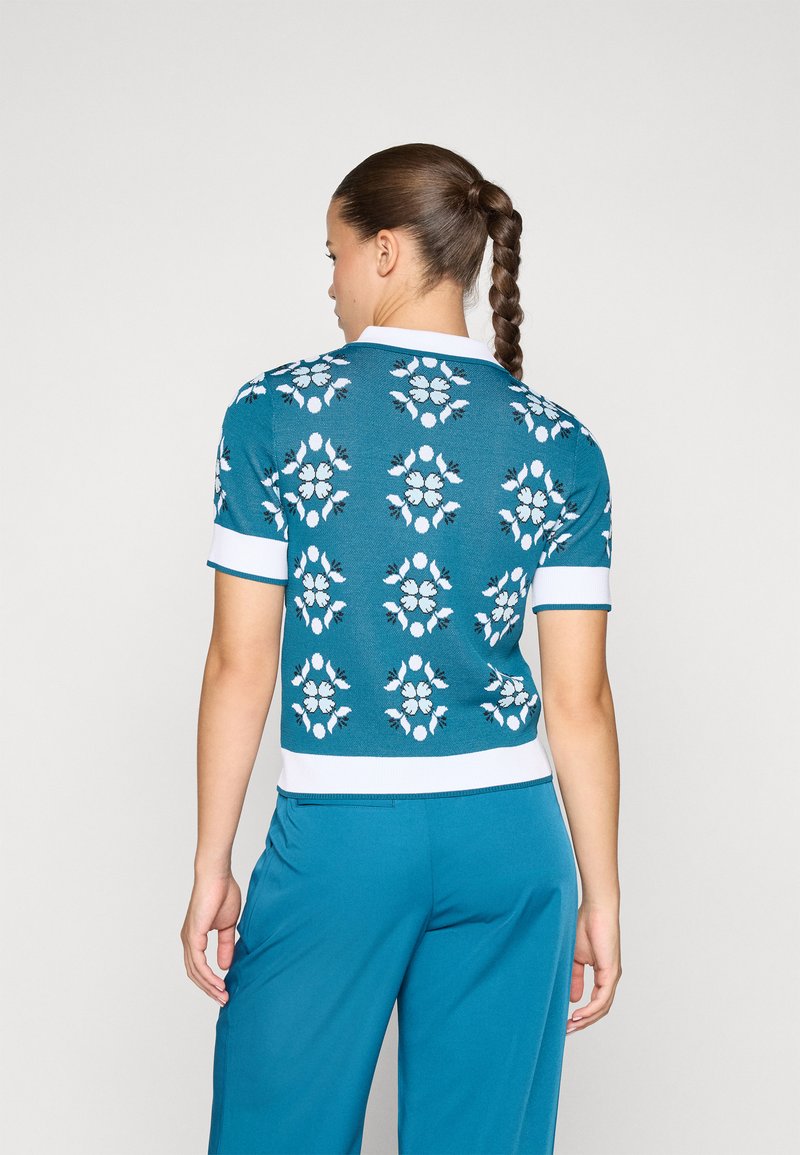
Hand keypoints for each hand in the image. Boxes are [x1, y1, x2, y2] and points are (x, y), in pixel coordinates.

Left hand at [181, 872, 241, 1005]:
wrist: (217, 876)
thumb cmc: (222, 893)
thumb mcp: (227, 926)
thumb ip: (225, 945)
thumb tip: (225, 966)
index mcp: (195, 937)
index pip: (199, 966)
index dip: (210, 981)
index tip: (224, 990)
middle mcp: (188, 940)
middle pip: (195, 974)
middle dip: (209, 989)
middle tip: (224, 999)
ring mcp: (189, 938)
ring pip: (195, 971)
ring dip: (210, 986)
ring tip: (224, 995)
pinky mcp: (193, 935)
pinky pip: (198, 962)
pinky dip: (208, 975)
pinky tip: (220, 982)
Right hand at [566, 902, 621, 1034]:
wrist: (595, 909)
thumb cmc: (585, 926)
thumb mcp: (575, 958)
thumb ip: (574, 977)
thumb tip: (573, 998)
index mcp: (604, 975)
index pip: (596, 1002)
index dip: (582, 1015)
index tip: (566, 1022)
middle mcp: (610, 978)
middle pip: (600, 1010)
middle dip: (583, 1023)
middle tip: (566, 1031)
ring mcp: (612, 976)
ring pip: (602, 1007)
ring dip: (586, 1020)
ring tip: (570, 1026)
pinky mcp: (611, 972)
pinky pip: (602, 998)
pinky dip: (590, 1009)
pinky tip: (578, 1014)